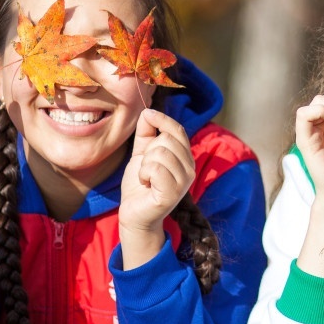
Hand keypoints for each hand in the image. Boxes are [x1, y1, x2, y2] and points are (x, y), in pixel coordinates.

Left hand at [119, 108, 194, 232]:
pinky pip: (155, 168)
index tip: (148, 115)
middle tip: (146, 169)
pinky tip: (146, 184)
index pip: (178, 130)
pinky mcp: (172, 194)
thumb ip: (146, 132)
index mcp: (184, 157)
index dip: (162, 119)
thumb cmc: (139, 184)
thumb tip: (148, 111)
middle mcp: (190, 168)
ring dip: (144, 165)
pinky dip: (143, 174)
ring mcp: (183, 182)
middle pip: (167, 139)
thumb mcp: (141, 153)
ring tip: (146, 178)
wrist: (133, 213)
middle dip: (148, 151)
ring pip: (160, 153)